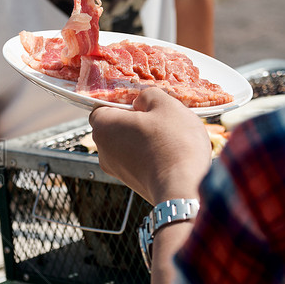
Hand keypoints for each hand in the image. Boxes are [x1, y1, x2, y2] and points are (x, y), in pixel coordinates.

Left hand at [88, 88, 210, 203]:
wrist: (183, 188)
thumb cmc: (173, 144)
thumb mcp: (166, 105)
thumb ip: (148, 95)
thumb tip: (140, 101)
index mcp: (103, 126)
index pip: (101, 107)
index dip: (122, 102)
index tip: (142, 102)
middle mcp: (102, 149)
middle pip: (115, 126)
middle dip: (136, 120)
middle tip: (161, 117)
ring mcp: (114, 168)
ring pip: (127, 143)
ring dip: (144, 137)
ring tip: (169, 136)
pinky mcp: (130, 182)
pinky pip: (136, 159)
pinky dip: (148, 153)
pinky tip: (169, 152)